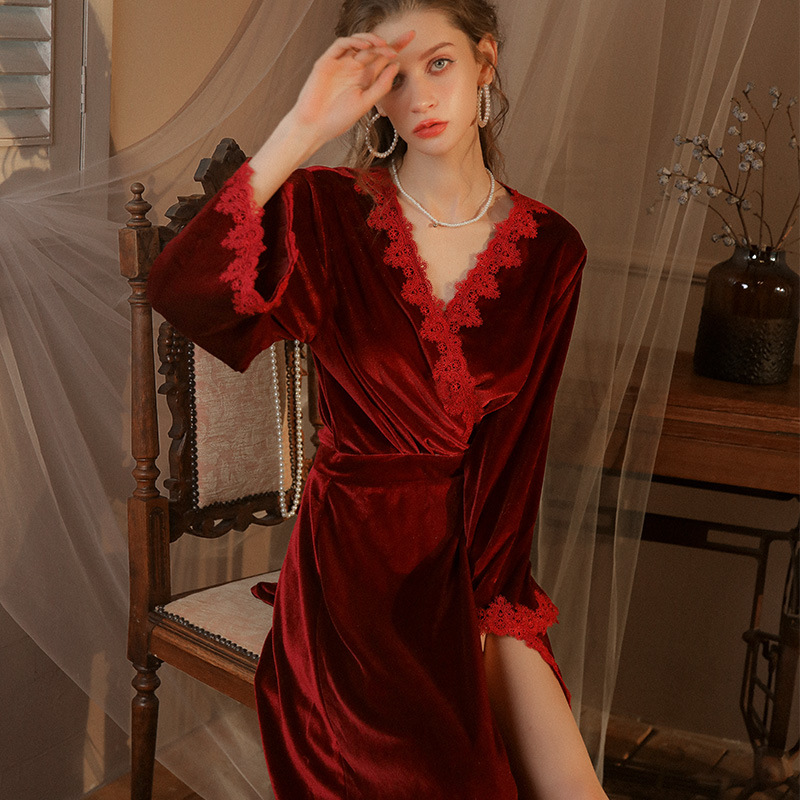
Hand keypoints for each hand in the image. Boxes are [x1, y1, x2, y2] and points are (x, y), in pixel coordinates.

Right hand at [289, 30, 414, 145]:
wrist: (314, 127)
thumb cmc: (337, 119)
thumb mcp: (365, 104)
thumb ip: (381, 86)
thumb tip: (396, 66)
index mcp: (364, 80)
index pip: (383, 59)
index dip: (397, 47)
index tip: (412, 39)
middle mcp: (353, 69)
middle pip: (374, 49)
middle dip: (390, 42)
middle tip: (406, 39)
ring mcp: (340, 64)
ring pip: (358, 43)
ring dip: (372, 40)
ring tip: (384, 45)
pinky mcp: (326, 62)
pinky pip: (341, 45)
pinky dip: (353, 42)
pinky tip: (365, 46)